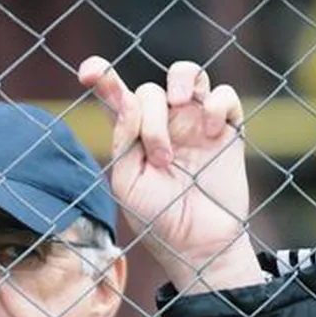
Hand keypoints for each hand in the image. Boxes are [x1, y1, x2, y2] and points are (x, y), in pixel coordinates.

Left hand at [78, 57, 262, 291]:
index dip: (102, 78)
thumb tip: (129, 99)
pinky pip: (224, 95)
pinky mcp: (226, 130)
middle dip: (151, 118)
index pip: (116, 98)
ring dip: (180, 82)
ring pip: (187, 73)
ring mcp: (194, 124)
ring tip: (180, 106)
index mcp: (133, 136)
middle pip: (150, 90)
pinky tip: (211, 131)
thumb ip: (123, 140)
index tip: (89, 72)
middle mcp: (163, 124)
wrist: (196, 244)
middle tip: (162, 158)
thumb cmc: (156, 217)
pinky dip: (216, 103)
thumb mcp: (126, 183)